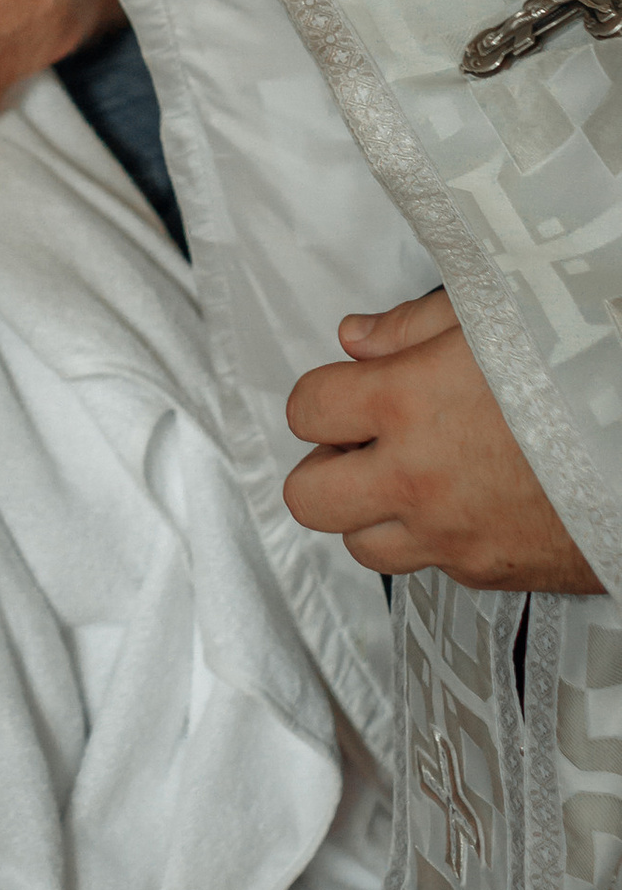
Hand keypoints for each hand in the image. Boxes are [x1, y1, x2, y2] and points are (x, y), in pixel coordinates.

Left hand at [284, 290, 600, 591]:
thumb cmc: (583, 375)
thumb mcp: (497, 315)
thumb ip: (413, 326)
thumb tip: (356, 338)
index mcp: (408, 404)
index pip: (306, 410)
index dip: (322, 398)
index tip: (349, 392)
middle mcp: (417, 479)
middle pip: (308, 497)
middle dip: (326, 466)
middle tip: (365, 442)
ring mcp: (452, 536)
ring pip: (360, 545)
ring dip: (371, 512)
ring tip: (412, 476)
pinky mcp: (490, 574)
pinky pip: (429, 568)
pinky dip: (432, 539)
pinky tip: (468, 501)